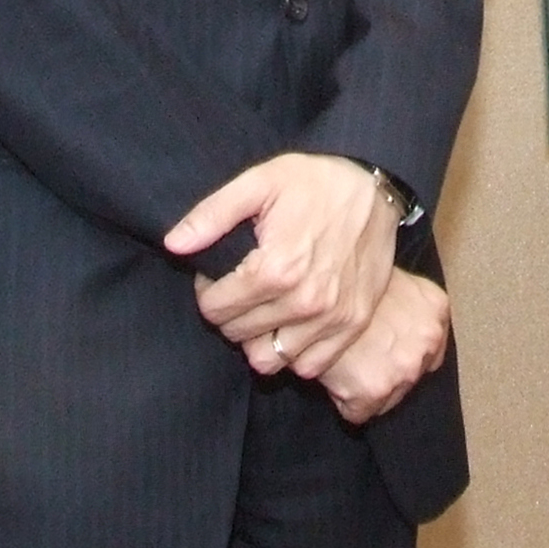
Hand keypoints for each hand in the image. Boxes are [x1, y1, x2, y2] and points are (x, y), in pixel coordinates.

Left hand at [167, 152, 396, 375]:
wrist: (375, 186)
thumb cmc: (314, 181)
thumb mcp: (260, 182)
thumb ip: (212, 215)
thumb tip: (173, 244)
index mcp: (277, 268)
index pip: (215, 308)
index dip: (208, 290)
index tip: (221, 272)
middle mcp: (305, 302)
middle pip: (237, 334)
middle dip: (230, 312)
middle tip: (241, 286)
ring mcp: (333, 318)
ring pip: (268, 359)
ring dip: (258, 337)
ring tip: (264, 306)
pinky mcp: (353, 325)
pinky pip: (307, 366)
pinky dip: (293, 351)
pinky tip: (291, 321)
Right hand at [320, 270, 449, 426]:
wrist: (317, 290)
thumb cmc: (344, 280)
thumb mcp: (386, 277)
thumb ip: (404, 305)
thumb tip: (395, 328)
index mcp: (436, 309)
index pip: (432, 350)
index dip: (402, 351)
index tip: (385, 349)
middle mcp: (428, 340)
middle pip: (411, 377)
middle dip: (386, 371)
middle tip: (360, 352)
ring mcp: (406, 367)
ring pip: (387, 399)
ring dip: (366, 386)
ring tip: (345, 360)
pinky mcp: (376, 389)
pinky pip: (358, 412)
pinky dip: (343, 400)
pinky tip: (334, 373)